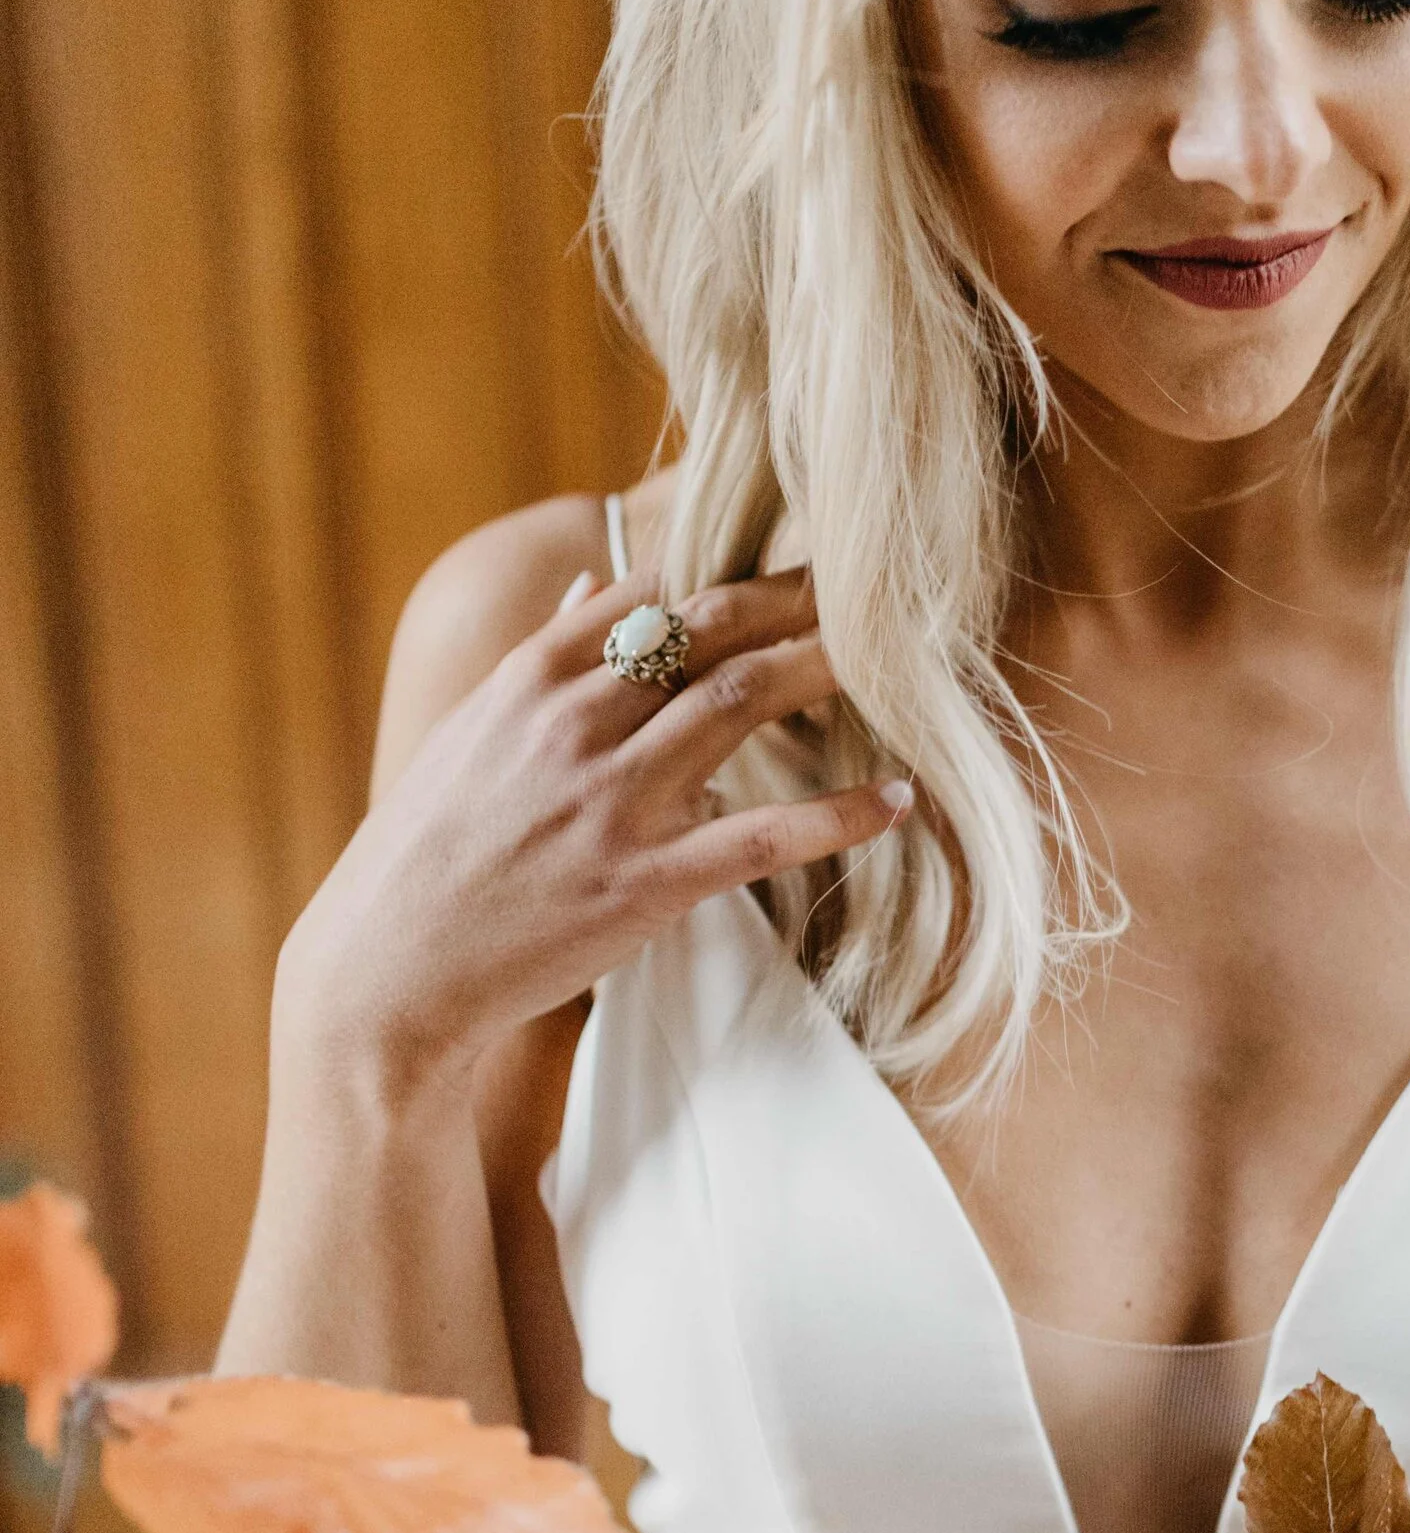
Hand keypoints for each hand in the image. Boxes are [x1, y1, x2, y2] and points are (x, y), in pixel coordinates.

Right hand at [277, 567, 907, 1094]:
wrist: (385, 974)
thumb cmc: (427, 855)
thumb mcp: (468, 735)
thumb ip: (541, 659)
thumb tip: (592, 583)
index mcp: (528, 681)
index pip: (649, 593)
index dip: (734, 569)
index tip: (797, 558)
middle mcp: (571, 725)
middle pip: (708, 630)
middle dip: (795, 598)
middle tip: (871, 583)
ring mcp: (610, 802)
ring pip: (738, 704)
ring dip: (824, 670)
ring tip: (900, 657)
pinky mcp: (644, 883)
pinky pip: (762, 835)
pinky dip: (838, 815)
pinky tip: (897, 800)